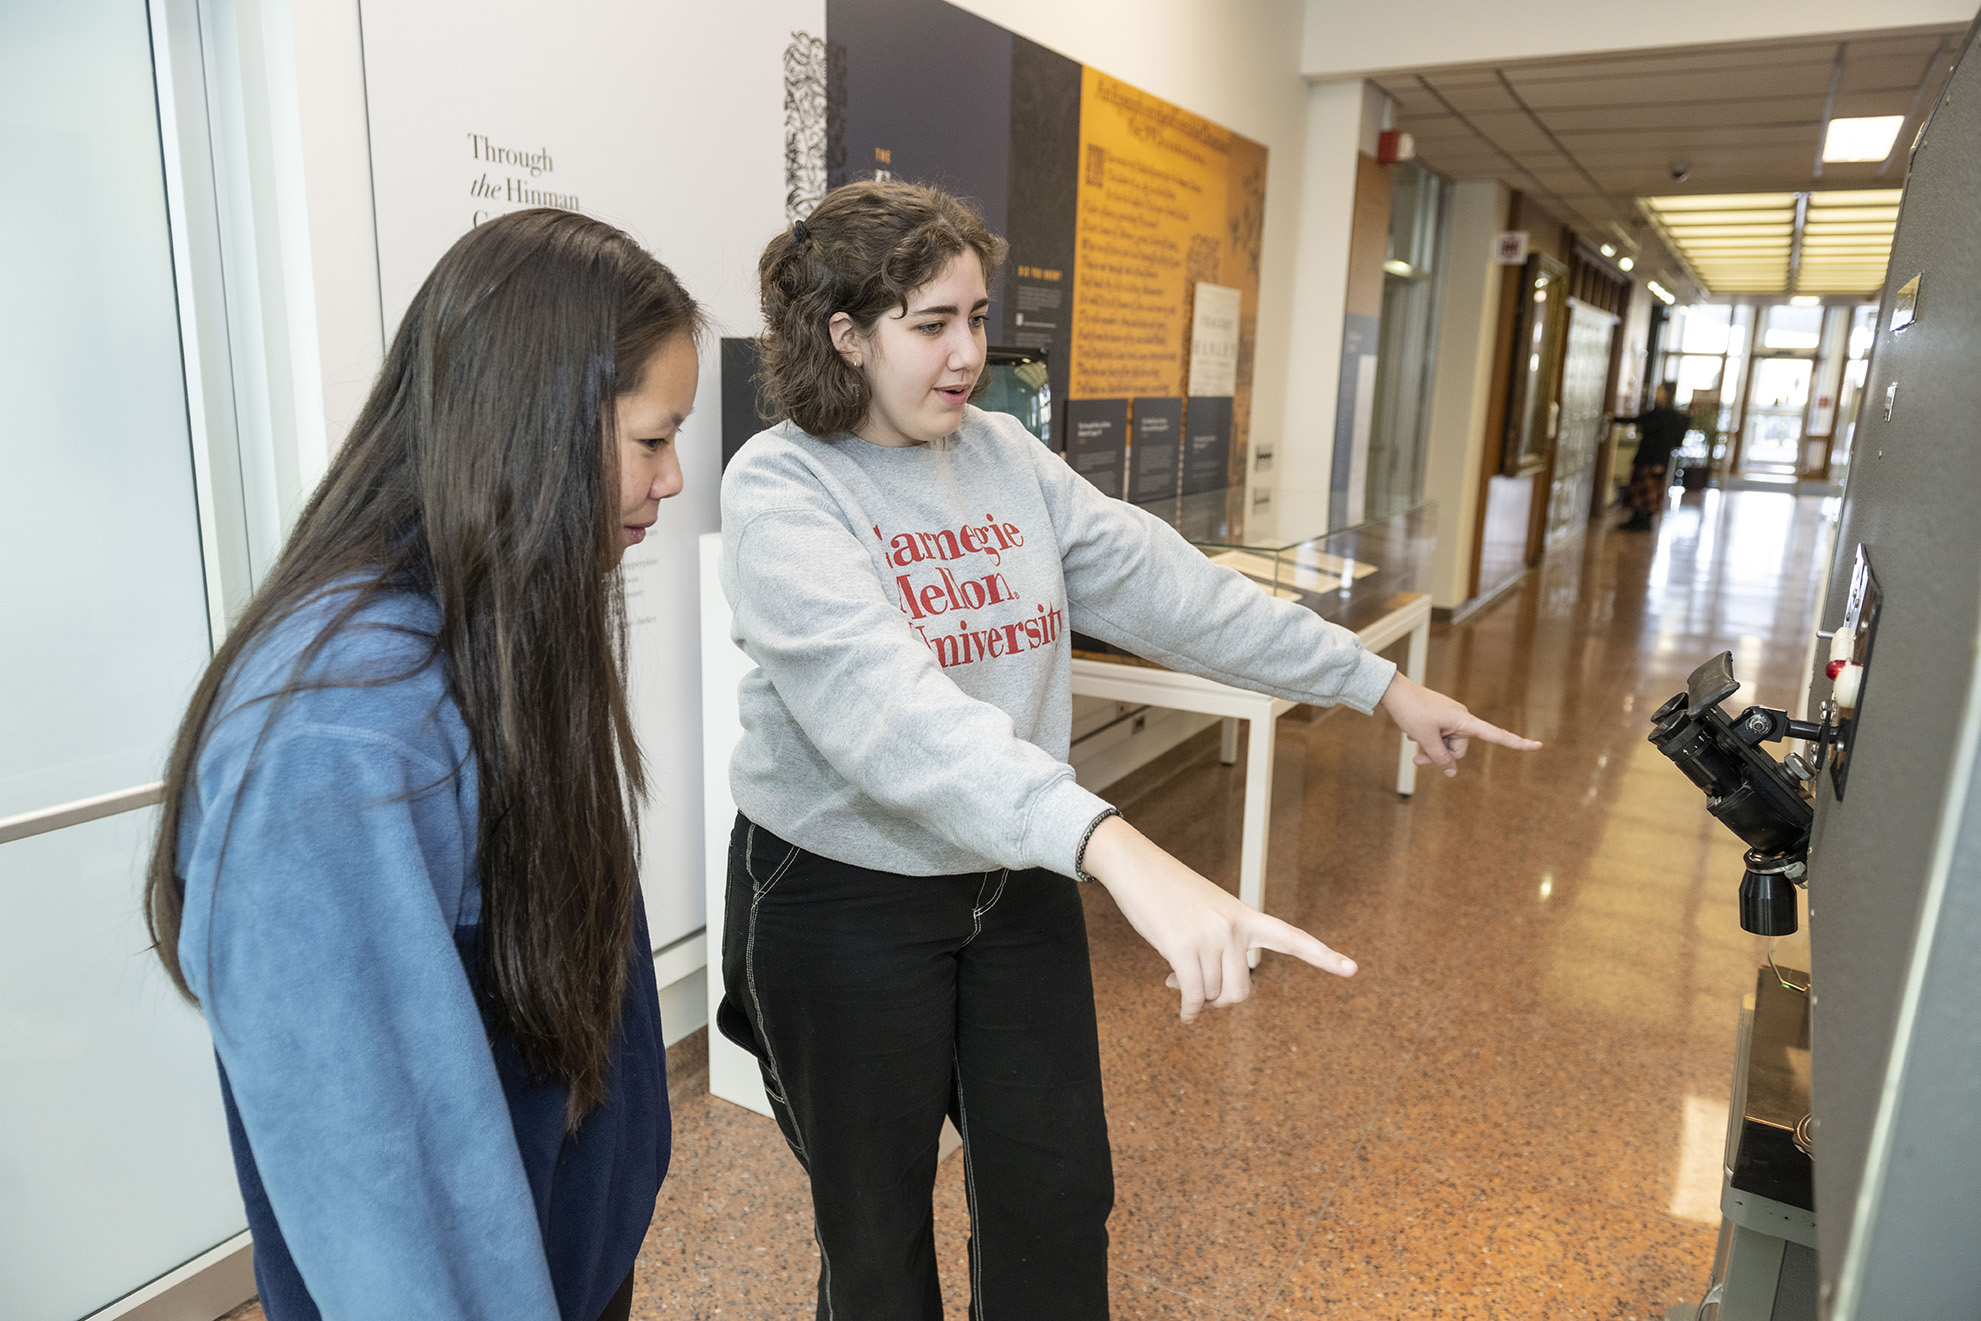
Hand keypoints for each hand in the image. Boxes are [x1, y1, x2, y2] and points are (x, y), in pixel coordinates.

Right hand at [1081, 816, 1355, 1021]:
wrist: (1136, 866)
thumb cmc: (1169, 892)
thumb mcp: (1207, 912)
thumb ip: (1217, 948)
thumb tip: (1201, 996)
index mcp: (1245, 916)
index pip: (1290, 937)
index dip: (1323, 956)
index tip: (1352, 969)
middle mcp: (1233, 927)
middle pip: (1241, 991)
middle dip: (1221, 1002)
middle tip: (1201, 996)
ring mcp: (1208, 936)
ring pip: (1212, 994)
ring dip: (1196, 998)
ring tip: (1176, 981)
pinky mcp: (1181, 946)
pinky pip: (1193, 994)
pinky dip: (1188, 1010)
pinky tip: (1183, 1013)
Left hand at [1379, 673, 1540, 775]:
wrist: (1394, 691)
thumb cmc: (1411, 712)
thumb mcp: (1426, 739)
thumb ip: (1440, 758)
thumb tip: (1452, 773)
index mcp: (1464, 721)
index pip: (1496, 735)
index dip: (1517, 743)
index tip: (1539, 746)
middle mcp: (1462, 718)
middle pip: (1459, 749)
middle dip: (1440, 756)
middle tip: (1418, 760)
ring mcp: (1451, 717)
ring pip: (1447, 745)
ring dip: (1431, 750)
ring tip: (1412, 743)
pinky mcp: (1441, 717)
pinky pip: (1440, 736)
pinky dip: (1428, 740)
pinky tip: (1412, 734)